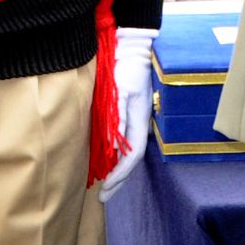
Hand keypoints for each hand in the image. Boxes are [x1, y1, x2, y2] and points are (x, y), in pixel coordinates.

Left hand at [97, 27, 158, 196]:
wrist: (133, 47)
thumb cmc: (127, 67)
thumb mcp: (122, 91)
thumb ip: (118, 118)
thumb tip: (115, 145)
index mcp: (140, 120)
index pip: (131, 156)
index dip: (119, 175)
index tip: (105, 188)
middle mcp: (140, 123)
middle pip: (131, 160)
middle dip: (119, 180)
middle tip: (104, 197)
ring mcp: (136, 118)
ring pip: (128, 152)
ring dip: (118, 170)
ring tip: (105, 185)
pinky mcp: (129, 113)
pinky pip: (123, 141)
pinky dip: (116, 155)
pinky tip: (108, 159)